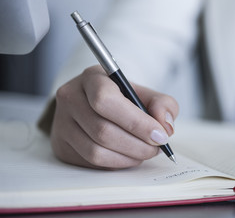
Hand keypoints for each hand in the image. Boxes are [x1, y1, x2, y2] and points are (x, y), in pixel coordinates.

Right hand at [51, 65, 178, 168]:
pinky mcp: (62, 145)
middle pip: (102, 130)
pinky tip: (130, 156)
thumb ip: (163, 105)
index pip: (106, 100)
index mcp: (92, 78)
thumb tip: (165, 126)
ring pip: (96, 151)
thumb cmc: (124, 99)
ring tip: (146, 152)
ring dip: (129, 157)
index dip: (136, 122)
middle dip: (138, 144)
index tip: (160, 135)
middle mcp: (70, 98)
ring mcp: (62, 123)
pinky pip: (91, 163)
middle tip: (157, 148)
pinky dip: (117, 163)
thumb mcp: (146, 94)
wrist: (98, 104)